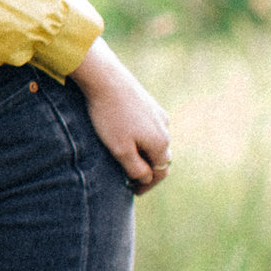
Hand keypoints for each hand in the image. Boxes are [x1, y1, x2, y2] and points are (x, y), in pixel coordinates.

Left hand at [71, 40, 171, 190]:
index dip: (147, 184)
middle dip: (147, 169)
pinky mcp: (148, 102)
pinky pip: (148, 126)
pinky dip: (140, 137)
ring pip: (154, 140)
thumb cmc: (110, 116)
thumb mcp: (120, 149)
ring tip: (125, 158)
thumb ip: (136, 168)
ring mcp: (158, 114)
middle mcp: (165, 128)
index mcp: (161, 143)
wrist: (105, 78)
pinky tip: (124, 136)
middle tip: (129, 179)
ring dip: (143, 152)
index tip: (132, 191)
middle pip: (160, 157)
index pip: (160, 172)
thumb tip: (146, 178)